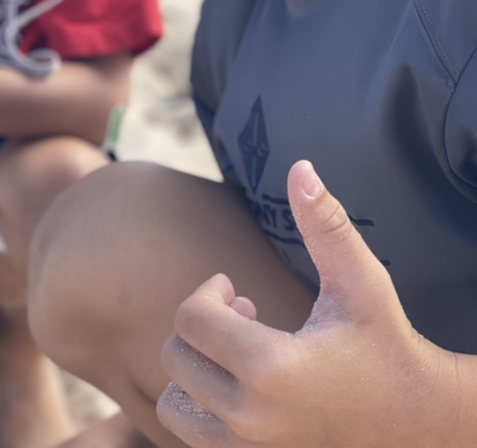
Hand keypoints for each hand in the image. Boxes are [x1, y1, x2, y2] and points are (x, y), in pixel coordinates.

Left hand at [157, 160, 465, 446]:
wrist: (415, 425)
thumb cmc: (385, 345)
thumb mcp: (361, 281)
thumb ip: (326, 224)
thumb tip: (300, 167)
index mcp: (272, 370)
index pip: (190, 318)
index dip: (208, 292)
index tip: (235, 288)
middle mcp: (251, 419)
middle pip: (175, 356)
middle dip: (200, 326)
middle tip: (243, 314)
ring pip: (173, 404)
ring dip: (193, 371)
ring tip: (237, 355)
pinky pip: (189, 435)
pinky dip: (200, 407)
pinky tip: (238, 386)